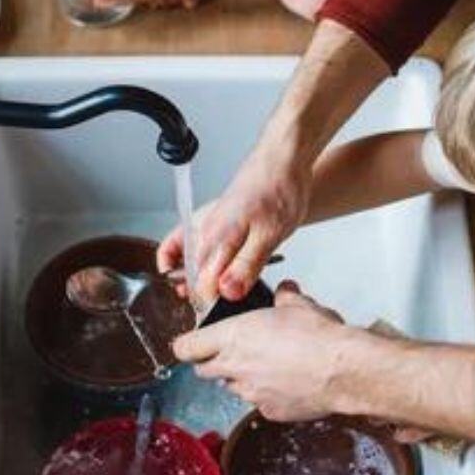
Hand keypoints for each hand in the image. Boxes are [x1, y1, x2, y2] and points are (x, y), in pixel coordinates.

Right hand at [158, 135, 311, 304]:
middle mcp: (206, 230)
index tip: (223, 316)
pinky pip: (194, 242)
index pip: (203, 284)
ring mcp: (208, 222)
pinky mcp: (216, 218)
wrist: (283, 158)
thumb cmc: (280, 189)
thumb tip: (227, 292)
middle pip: (193, 274)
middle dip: (199, 296)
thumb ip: (247, 265)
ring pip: (190, 258)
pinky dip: (193, 258)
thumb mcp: (271, 234)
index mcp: (217, 237)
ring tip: (202, 294)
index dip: (212, 304)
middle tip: (213, 312)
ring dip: (194, 279)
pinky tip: (206, 267)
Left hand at [174, 282, 356, 421]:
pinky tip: (286, 383)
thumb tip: (284, 291)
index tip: (192, 342)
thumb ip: (284, 297)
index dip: (187, 345)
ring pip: (232, 387)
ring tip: (266, 366)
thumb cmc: (319, 337)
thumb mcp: (298, 305)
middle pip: (204, 370)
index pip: (186, 347)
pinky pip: (258, 402)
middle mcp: (235, 367)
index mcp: (232, 336)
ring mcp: (250, 393)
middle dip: (213, 362)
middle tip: (231, 351)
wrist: (343, 370)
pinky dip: (266, 394)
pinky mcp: (268, 411)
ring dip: (241, 378)